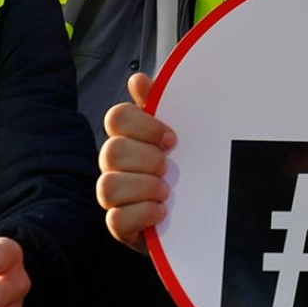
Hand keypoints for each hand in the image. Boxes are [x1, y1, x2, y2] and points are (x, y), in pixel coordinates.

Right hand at [97, 72, 174, 252]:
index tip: (173, 139)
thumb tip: (138, 80)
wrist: (199, 212)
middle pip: (111, 151)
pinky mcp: (122, 226)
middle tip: (169, 166)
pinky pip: (116, 220)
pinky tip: (162, 211)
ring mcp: (116, 196)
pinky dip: (142, 214)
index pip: (117, 117)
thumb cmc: (185, 167)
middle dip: (146, 158)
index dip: (144, 125)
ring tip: (166, 191)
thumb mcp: (179, 134)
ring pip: (108, 186)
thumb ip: (161, 105)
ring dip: (143, 187)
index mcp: (129, 137)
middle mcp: (116, 165)